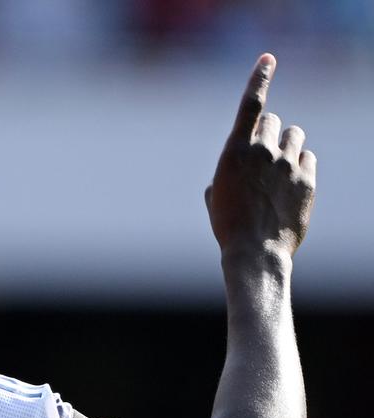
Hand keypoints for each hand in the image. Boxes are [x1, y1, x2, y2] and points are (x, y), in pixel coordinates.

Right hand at [206, 54, 315, 259]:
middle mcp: (263, 151)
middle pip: (274, 121)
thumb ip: (229, 169)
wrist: (255, 252)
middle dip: (268, 132)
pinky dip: (300, 165)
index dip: (260, 77)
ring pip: (295, 135)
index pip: (251, 104)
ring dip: (286, 145)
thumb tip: (241, 166)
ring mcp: (288, 164)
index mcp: (234, 152)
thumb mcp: (216, 195)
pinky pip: (308, 158)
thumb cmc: (228, 226)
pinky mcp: (307, 179)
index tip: (269, 59)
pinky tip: (289, 185)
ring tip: (277, 170)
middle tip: (262, 154)